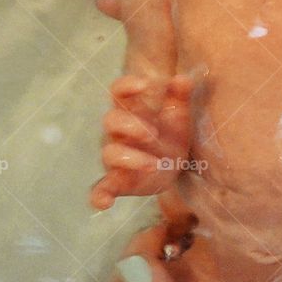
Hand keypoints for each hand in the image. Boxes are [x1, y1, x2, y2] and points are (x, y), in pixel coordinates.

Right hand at [90, 73, 194, 208]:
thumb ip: (179, 97)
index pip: (118, 92)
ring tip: (154, 164)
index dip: (126, 86)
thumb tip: (182, 78)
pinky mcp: (118, 182)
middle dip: (131, 125)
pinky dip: (99, 196)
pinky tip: (104, 203)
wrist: (174, 168)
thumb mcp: (178, 116)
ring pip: (110, 153)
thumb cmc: (170, 135)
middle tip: (154, 133)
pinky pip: (100, 189)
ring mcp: (117, 158)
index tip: (145, 85)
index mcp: (133, 112)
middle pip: (111, 120)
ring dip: (130, 158)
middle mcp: (120, 133)